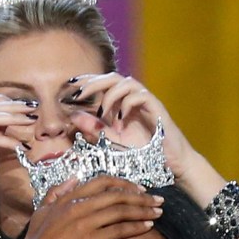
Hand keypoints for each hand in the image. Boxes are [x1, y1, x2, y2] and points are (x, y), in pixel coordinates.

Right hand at [16, 176, 163, 238]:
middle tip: (156, 199)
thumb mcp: (41, 212)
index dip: (123, 184)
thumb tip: (74, 178)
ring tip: (158, 212)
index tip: (137, 189)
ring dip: (143, 210)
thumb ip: (56, 193)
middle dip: (140, 196)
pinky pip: (119, 230)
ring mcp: (84, 223)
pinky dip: (136, 226)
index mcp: (67, 198)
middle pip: (116, 194)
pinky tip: (148, 226)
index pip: (101, 182)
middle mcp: (77, 206)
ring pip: (121, 210)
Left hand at [67, 73, 198, 181]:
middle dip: (93, 83)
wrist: (170, 161)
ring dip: (110, 97)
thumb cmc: (144, 151)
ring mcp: (146, 100)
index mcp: (122, 102)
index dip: (86, 82)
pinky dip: (127, 105)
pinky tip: (121, 122)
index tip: (68, 88)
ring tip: (103, 116)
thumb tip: (74, 117)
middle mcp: (133, 97)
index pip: (103, 84)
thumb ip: (96, 129)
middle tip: (78, 95)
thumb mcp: (113, 142)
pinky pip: (140, 96)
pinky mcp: (157, 107)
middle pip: (112, 77)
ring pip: (126, 83)